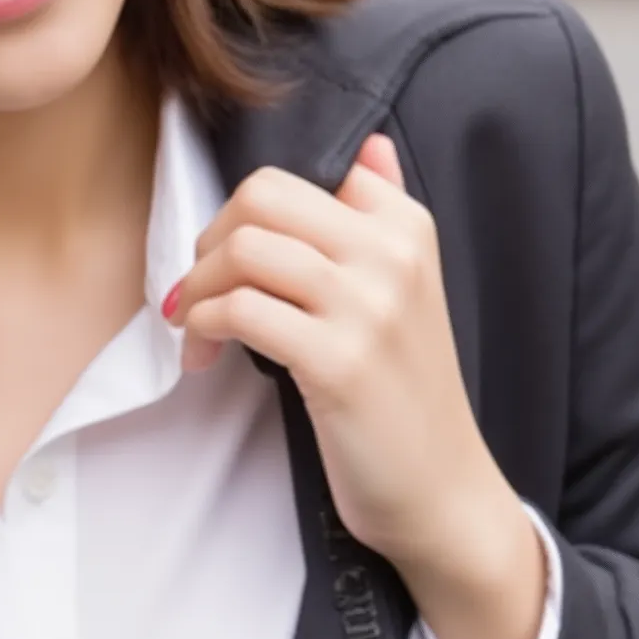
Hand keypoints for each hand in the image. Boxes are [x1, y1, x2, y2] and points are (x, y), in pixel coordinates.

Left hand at [165, 135, 547, 638]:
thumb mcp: (409, 293)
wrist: (442, 491)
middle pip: (262, 197)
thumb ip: (387, 214)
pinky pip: (241, 311)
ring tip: (196, 328)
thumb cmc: (406, 397)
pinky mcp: (338, 362)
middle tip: (198, 290)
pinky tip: (205, 355)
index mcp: (407, 227)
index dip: (244, 214)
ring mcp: (368, 307)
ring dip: (198, 289)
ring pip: (245, 250)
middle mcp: (392, 255)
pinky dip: (204, 328)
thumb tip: (369, 148)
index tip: (227, 261)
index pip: (299, 176)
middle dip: (209, 240)